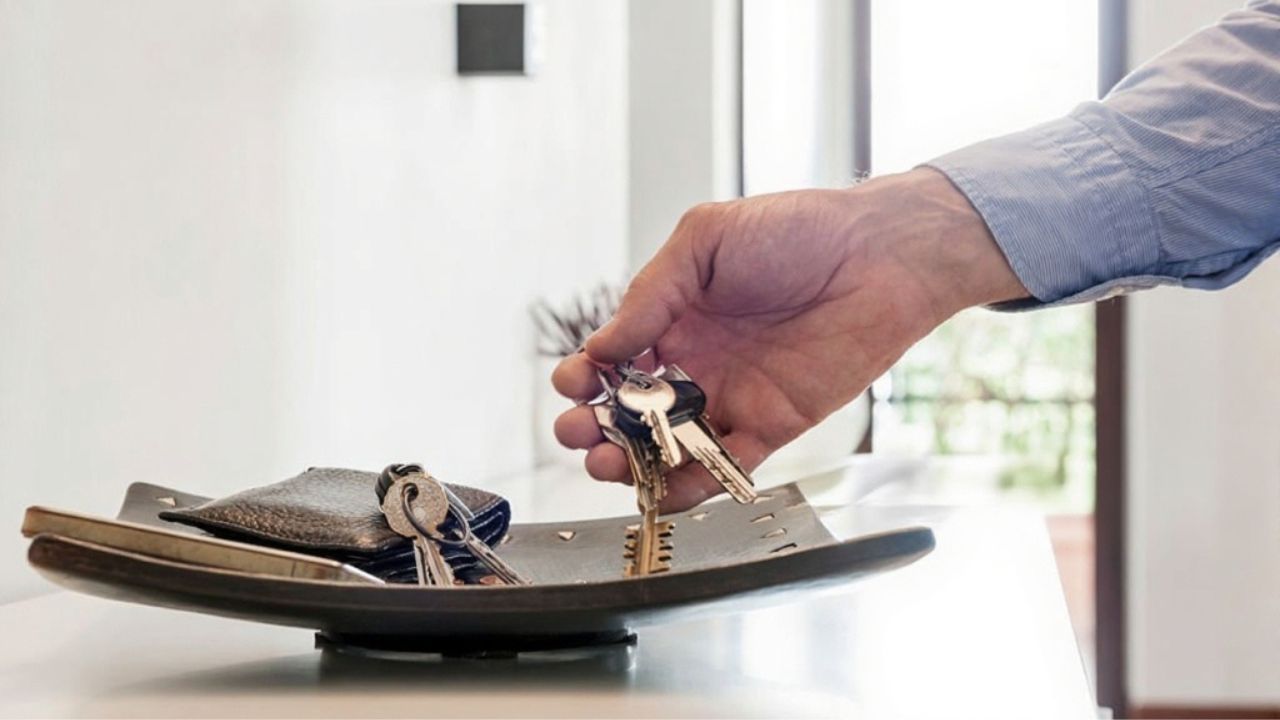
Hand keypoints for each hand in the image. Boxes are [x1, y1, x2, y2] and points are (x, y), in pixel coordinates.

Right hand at [552, 168, 1027, 510]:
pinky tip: (665, 486)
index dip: (585, 376)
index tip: (574, 384)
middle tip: (577, 433)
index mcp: (674, 315)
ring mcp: (731, 395)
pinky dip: (692, 484)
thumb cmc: (798, 230)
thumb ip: (651, 292)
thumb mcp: (705, 239)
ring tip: (609, 464)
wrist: (878, 254)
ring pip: (669, 446)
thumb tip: (603, 344)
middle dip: (594, 428)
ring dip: (632, 463)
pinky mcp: (770, 425)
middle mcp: (697, 361)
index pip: (613, 358)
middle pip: (631, 411)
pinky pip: (724, 465)